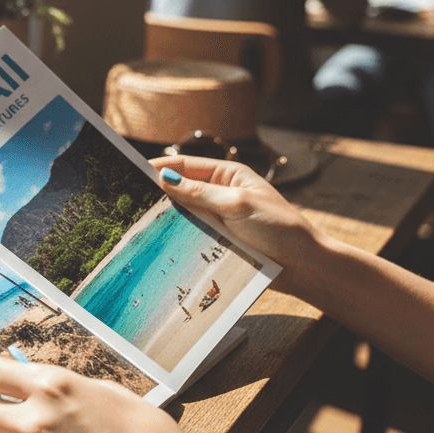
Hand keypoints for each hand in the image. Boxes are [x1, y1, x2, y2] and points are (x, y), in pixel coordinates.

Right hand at [149, 156, 323, 297]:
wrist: (304, 267)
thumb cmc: (280, 229)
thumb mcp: (237, 205)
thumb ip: (199, 192)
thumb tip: (164, 178)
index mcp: (228, 175)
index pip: (186, 166)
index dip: (160, 168)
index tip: (133, 173)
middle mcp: (220, 194)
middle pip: (181, 190)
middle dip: (159, 195)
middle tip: (130, 201)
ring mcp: (218, 218)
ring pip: (183, 215)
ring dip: (168, 219)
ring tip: (140, 223)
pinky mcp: (218, 241)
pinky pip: (191, 236)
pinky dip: (177, 237)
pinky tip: (161, 241)